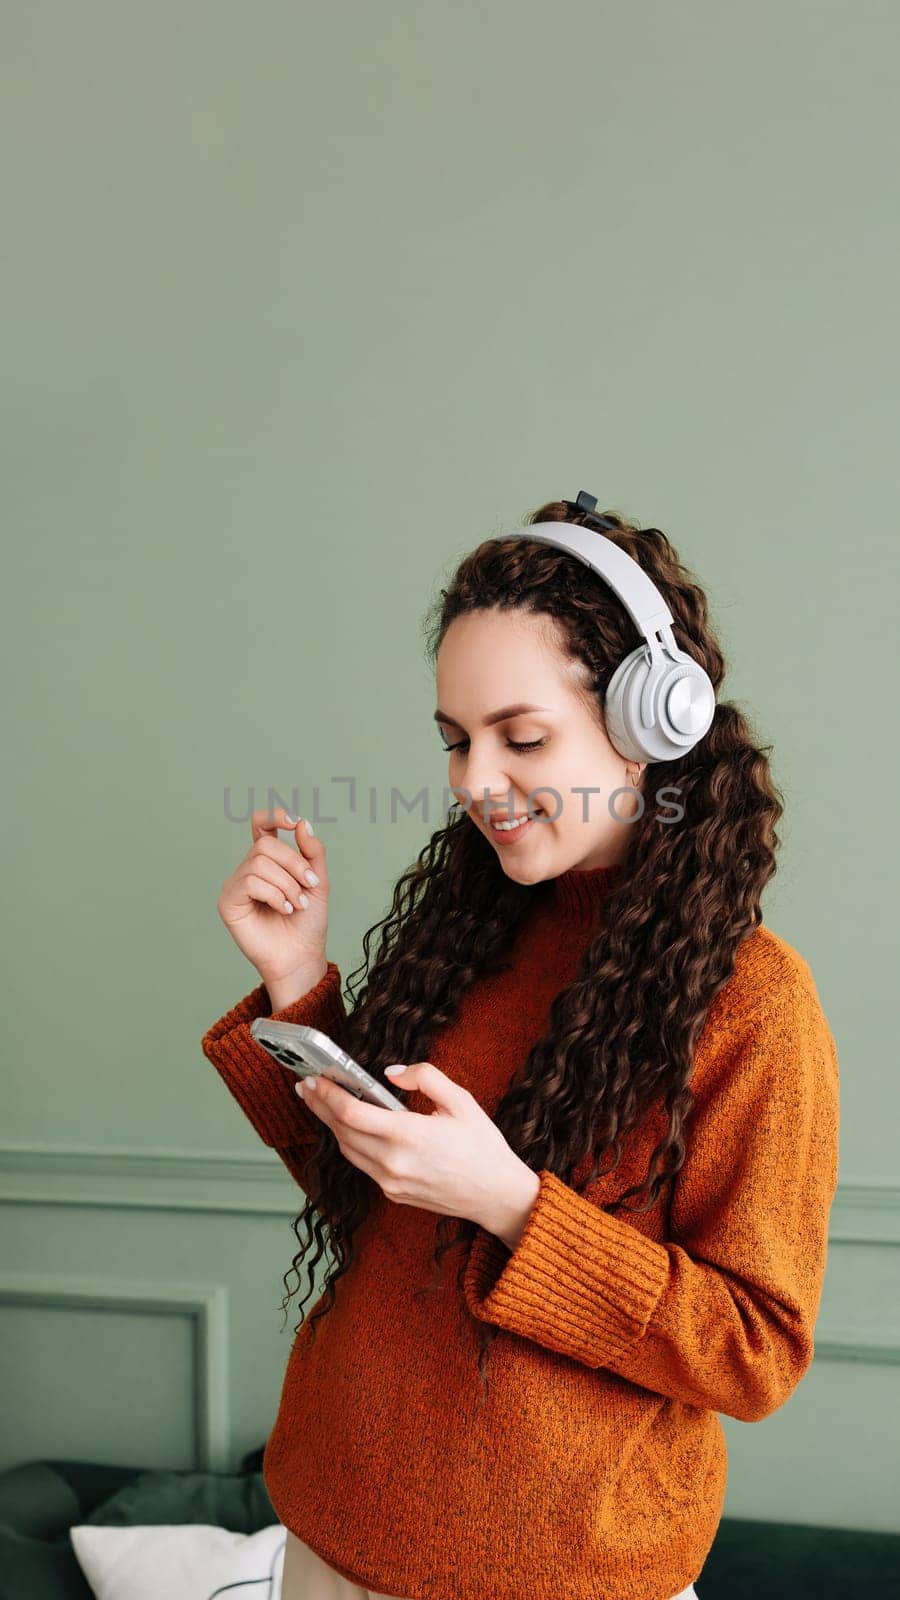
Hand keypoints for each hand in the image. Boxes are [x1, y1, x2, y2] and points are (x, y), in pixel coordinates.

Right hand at [216, 808, 329, 986]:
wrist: (302, 954)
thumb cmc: (308, 922)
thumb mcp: (318, 881)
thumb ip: (312, 852)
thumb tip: (302, 823)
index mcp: (269, 861)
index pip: (261, 825)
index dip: (273, 816)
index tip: (293, 822)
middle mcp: (249, 869)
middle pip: (265, 844)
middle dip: (294, 864)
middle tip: (309, 886)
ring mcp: (236, 885)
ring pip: (259, 863)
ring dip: (286, 884)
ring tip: (297, 904)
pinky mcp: (228, 902)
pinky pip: (249, 882)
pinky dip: (274, 894)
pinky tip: (284, 909)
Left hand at [296, 1062, 532, 1231]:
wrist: (496, 1195)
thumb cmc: (482, 1145)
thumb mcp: (461, 1100)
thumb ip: (424, 1077)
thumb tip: (389, 1074)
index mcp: (409, 1135)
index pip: (352, 1113)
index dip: (328, 1094)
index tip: (314, 1078)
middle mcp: (394, 1162)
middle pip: (341, 1131)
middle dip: (320, 1107)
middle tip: (305, 1086)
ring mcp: (391, 1182)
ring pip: (347, 1150)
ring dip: (331, 1126)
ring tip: (321, 1104)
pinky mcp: (393, 1194)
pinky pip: (363, 1165)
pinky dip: (350, 1144)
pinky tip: (349, 1129)